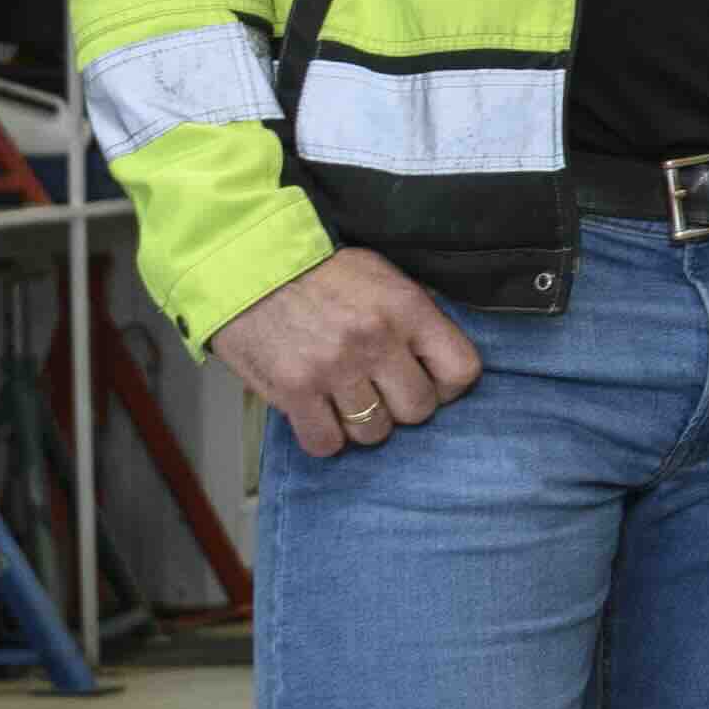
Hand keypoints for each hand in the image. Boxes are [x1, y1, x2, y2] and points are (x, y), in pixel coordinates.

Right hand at [207, 249, 484, 455]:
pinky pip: (327, 443)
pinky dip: (323, 434)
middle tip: (378, 387)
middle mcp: (374, 339)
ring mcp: (334, 368)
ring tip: (342, 395)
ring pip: (374, 433)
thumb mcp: (379, 274)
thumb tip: (439, 355)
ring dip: (360, 421)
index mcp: (405, 306)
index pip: (461, 369)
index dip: (447, 384)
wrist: (247, 265)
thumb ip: (413, 314)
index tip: (429, 380)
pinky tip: (316, 410)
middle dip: (400, 404)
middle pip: (418, 410)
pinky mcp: (294, 391)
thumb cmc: (317, 272)